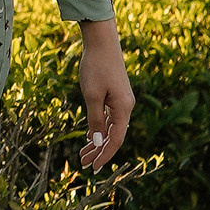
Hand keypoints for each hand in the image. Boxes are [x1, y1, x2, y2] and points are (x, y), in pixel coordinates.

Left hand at [77, 23, 132, 171]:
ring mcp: (122, 101)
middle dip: (99, 152)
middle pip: (114, 136)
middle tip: (84, 164)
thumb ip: (96, 120)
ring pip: (111, 128)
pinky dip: (99, 128)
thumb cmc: (96, 67)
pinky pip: (109, 118)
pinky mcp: (116, 95)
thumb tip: (98, 143)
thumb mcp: (92, 96)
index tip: (93, 168)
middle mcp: (126, 107)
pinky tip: (90, 136)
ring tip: (83, 154)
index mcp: (124, 108)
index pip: (115, 140)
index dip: (104, 155)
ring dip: (98, 141)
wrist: (102, 42)